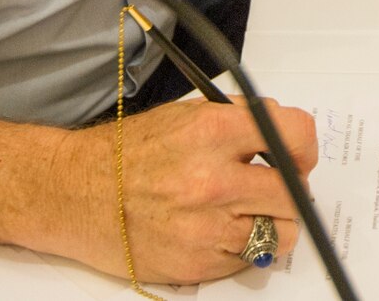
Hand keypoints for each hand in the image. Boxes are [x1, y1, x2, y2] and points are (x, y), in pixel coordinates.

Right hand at [48, 97, 316, 282]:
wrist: (75, 193)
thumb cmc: (128, 153)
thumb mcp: (186, 114)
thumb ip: (239, 120)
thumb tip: (284, 134)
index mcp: (213, 133)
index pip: (295, 136)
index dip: (303, 147)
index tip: (298, 155)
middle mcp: (213, 181)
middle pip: (295, 194)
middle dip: (290, 190)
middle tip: (272, 187)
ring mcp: (205, 228)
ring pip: (281, 234)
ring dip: (272, 224)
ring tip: (248, 213)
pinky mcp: (196, 265)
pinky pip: (248, 261)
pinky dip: (242, 248)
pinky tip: (217, 232)